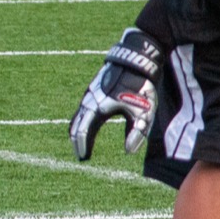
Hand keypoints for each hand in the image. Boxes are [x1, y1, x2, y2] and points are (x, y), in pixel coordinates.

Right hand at [70, 28, 162, 160]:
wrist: (136, 60)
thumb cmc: (141, 87)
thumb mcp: (144, 112)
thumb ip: (136, 133)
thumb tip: (128, 151)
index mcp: (98, 109)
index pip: (83, 132)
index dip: (82, 146)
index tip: (84, 158)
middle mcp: (89, 101)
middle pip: (76, 125)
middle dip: (77, 141)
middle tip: (81, 155)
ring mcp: (89, 94)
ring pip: (78, 116)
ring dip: (78, 131)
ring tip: (82, 144)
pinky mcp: (93, 88)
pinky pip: (82, 108)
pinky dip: (81, 120)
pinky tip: (88, 125)